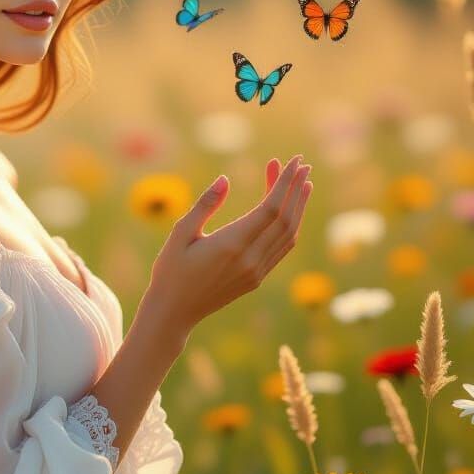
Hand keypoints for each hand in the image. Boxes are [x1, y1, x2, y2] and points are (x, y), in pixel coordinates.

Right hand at [138, 154, 312, 341]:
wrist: (173, 312)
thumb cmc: (170, 270)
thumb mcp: (180, 234)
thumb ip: (204, 205)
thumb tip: (225, 179)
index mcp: (231, 244)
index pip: (270, 208)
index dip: (284, 182)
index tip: (292, 161)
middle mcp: (250, 259)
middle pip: (285, 218)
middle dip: (296, 188)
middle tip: (303, 164)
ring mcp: (256, 271)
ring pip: (288, 234)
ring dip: (298, 207)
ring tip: (303, 183)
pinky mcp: (255, 279)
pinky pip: (281, 249)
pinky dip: (290, 226)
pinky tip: (289, 212)